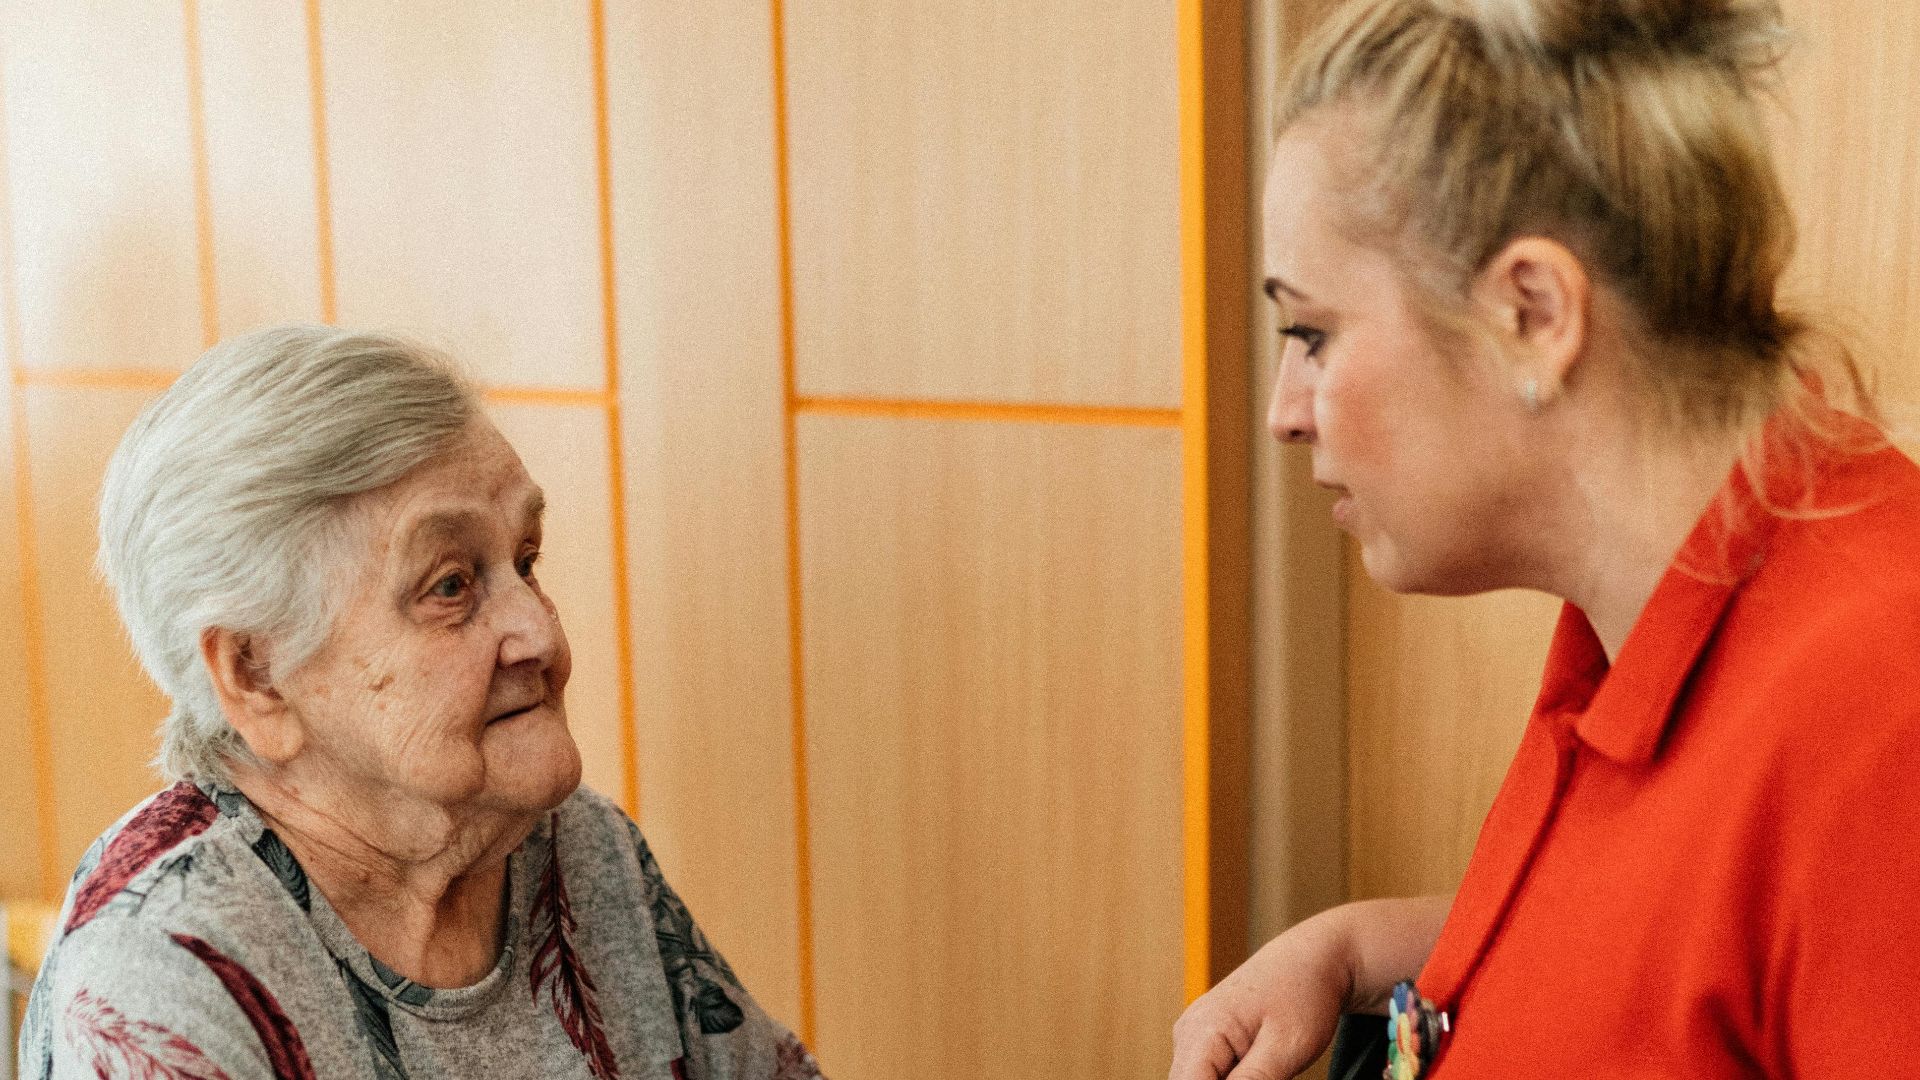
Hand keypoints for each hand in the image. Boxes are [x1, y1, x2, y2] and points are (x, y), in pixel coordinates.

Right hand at [1168, 896, 1451, 1079]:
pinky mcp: (1204, 1037)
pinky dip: (1228, 1078)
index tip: (1261, 1077)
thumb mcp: (1286, 1049)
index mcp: (1203, 1030)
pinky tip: (1261, 1070)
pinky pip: (1206, 1072)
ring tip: (1270, 1069)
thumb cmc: (1304, 996)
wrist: (1312, 961)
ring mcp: (1192, 1032)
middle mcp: (1188, 1031)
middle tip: (1271, 1072)